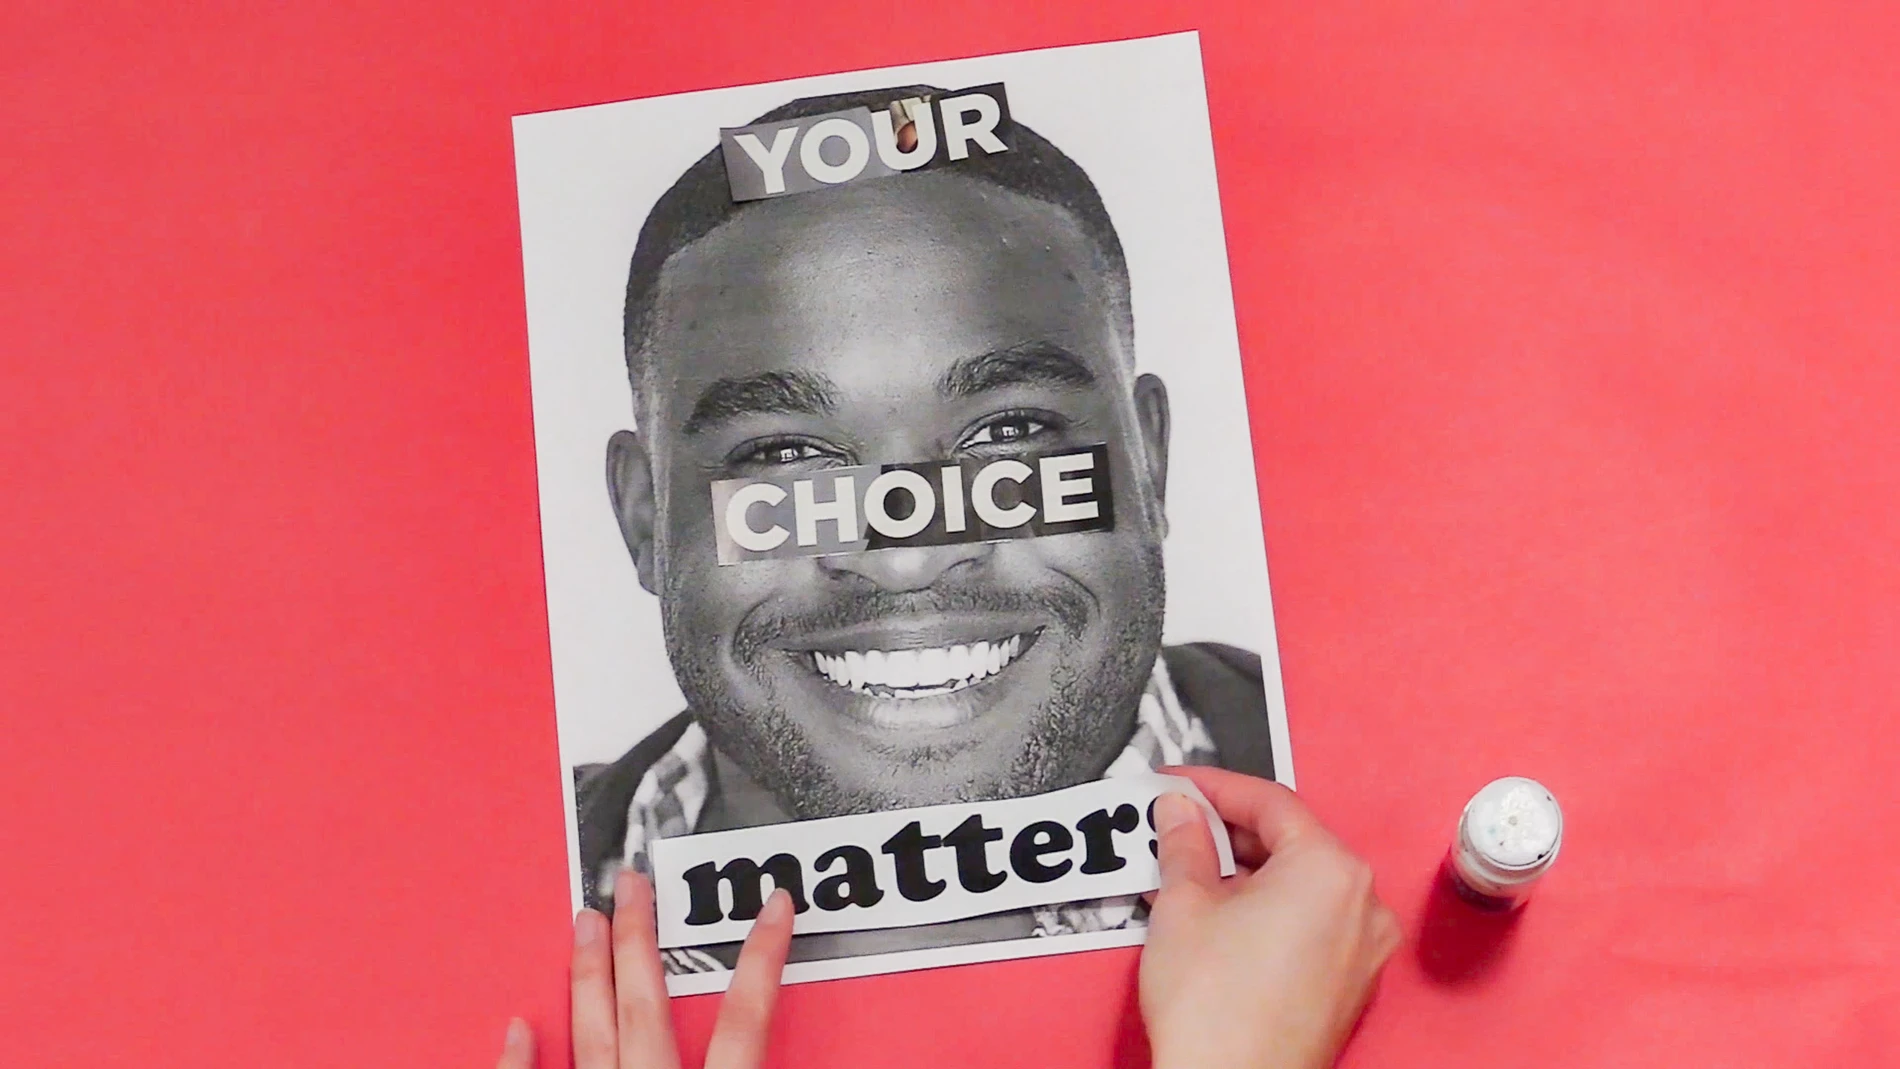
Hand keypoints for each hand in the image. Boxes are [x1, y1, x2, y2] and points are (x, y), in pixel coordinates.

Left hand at [496, 869, 794, 1068]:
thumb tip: (811, 1061)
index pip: (745, 1025)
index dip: (761, 961)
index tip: (775, 908)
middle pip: (646, 1012)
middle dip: (640, 941)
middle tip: (634, 885)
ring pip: (591, 1037)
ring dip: (587, 976)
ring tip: (585, 924)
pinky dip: (520, 1059)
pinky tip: (517, 1027)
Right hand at [1141, 768, 1399, 1068]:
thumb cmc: (1216, 1010)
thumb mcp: (1182, 904)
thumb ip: (1183, 842)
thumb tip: (1180, 812)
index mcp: (1329, 870)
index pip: (1270, 803)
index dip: (1214, 788)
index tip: (1179, 786)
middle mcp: (1361, 904)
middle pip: (1289, 843)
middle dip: (1226, 833)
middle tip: (1175, 827)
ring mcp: (1361, 949)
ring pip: (1298, 885)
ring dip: (1243, 873)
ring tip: (1186, 876)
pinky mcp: (1348, 984)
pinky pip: (1307, 923)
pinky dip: (1266, 910)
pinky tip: (1218, 918)